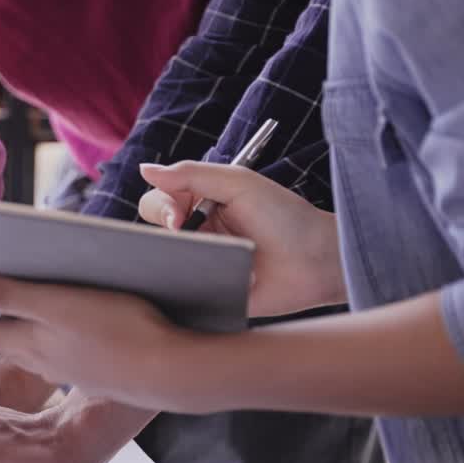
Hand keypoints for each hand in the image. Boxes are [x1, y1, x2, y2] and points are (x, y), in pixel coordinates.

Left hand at [0, 275, 206, 412]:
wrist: (175, 373)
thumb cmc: (121, 334)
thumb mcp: (57, 304)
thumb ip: (8, 296)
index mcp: (28, 344)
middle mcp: (44, 360)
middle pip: (0, 340)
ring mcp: (71, 368)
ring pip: (31, 346)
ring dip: (16, 326)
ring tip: (13, 302)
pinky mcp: (97, 370)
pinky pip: (61, 350)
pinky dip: (50, 334)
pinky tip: (65, 324)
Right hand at [139, 161, 346, 316]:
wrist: (318, 261)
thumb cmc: (284, 217)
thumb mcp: (238, 184)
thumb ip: (192, 173)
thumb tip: (145, 169)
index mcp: (199, 204)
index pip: (157, 202)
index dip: (161, 209)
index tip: (179, 220)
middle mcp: (195, 234)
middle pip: (152, 231)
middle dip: (163, 233)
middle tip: (185, 237)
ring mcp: (199, 264)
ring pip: (162, 264)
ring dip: (173, 260)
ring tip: (201, 261)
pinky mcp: (207, 293)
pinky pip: (180, 293)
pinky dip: (182, 287)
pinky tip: (199, 282)